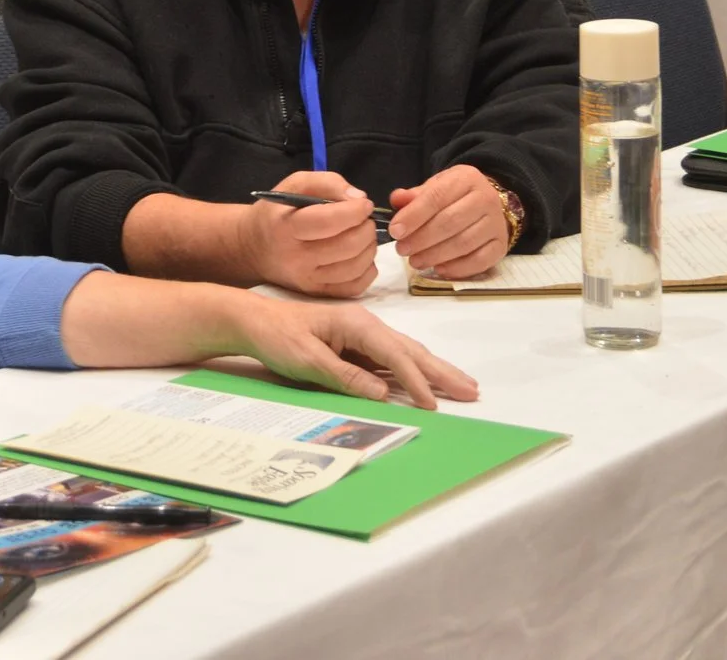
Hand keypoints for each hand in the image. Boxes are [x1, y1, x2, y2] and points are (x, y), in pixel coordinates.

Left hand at [216, 297, 477, 409]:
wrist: (254, 321)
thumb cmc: (277, 337)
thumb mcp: (307, 359)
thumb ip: (346, 376)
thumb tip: (383, 393)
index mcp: (356, 324)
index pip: (395, 355)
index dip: (416, 381)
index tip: (433, 404)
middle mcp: (365, 326)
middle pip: (411, 350)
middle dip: (442, 372)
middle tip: (472, 391)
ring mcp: (362, 336)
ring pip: (405, 355)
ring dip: (433, 372)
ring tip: (461, 387)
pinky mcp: (355, 347)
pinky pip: (391, 362)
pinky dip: (412, 373)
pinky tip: (425, 385)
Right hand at [247, 171, 378, 297]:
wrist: (254, 249)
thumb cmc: (277, 213)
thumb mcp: (294, 185)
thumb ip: (326, 182)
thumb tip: (358, 197)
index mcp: (286, 228)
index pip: (328, 221)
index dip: (355, 211)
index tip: (364, 203)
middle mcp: (296, 259)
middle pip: (348, 245)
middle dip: (366, 227)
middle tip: (364, 218)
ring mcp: (308, 281)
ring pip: (356, 267)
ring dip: (370, 246)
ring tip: (362, 233)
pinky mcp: (317, 294)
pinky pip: (355, 286)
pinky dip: (367, 269)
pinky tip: (359, 254)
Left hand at [388, 166, 510, 279]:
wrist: (488, 204)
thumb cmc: (455, 196)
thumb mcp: (436, 187)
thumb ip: (414, 195)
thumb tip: (397, 200)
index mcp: (467, 178)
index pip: (437, 197)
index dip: (414, 216)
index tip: (395, 231)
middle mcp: (486, 198)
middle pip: (450, 222)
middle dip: (421, 238)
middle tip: (402, 249)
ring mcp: (496, 223)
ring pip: (463, 243)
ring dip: (435, 255)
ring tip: (415, 261)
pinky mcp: (501, 245)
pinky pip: (479, 261)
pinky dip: (457, 268)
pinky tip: (439, 269)